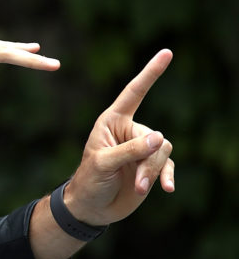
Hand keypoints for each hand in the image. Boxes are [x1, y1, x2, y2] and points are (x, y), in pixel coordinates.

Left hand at [63, 49, 174, 226]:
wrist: (92, 206)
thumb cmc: (90, 180)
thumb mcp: (103, 163)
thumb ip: (130, 151)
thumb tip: (160, 139)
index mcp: (112, 120)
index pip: (134, 92)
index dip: (150, 73)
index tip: (167, 53)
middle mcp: (129, 130)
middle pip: (154, 136)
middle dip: (147, 161)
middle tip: (136, 182)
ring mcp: (141, 148)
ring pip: (163, 151)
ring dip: (152, 171)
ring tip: (138, 187)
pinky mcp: (151, 165)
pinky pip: (168, 165)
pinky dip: (167, 176)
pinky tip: (166, 189)